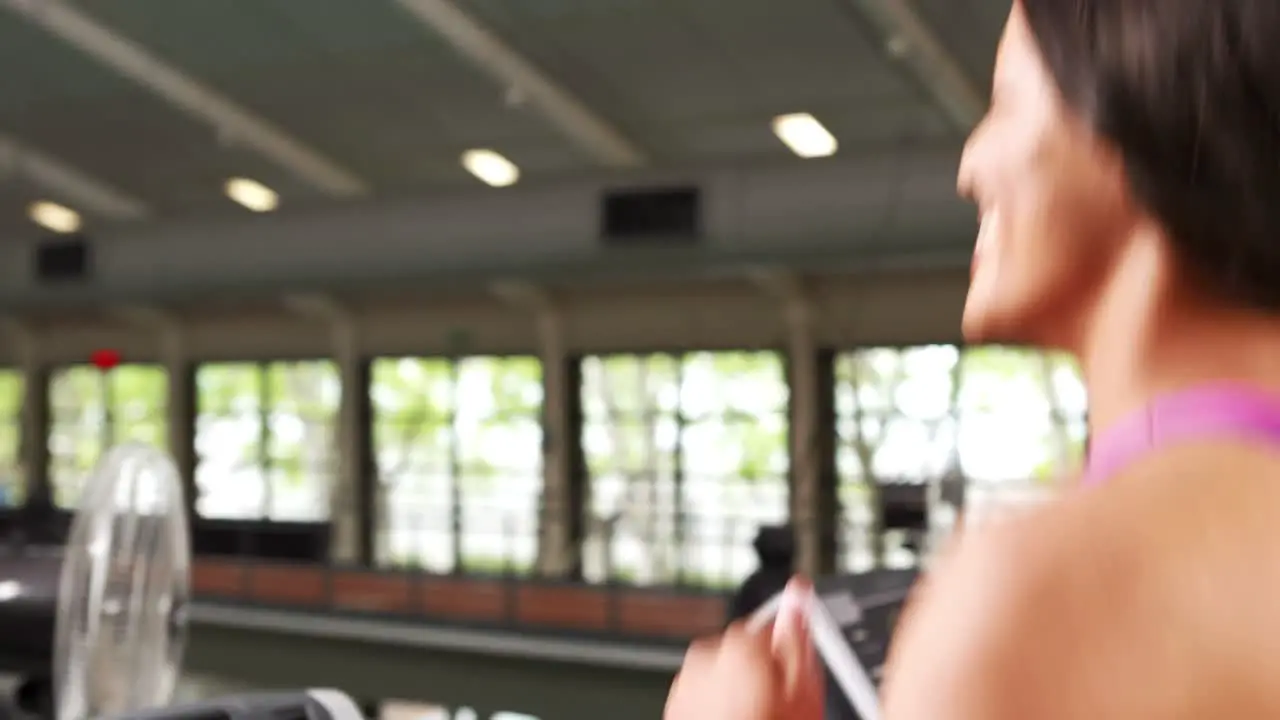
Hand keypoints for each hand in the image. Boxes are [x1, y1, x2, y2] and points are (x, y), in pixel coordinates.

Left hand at [665, 579, 823, 719]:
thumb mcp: (802, 694)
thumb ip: (798, 640)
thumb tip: (799, 596)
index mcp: (739, 646)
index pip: (775, 628)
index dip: (791, 659)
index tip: (797, 683)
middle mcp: (705, 656)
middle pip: (747, 652)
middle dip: (763, 675)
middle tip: (779, 710)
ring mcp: (685, 683)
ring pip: (724, 675)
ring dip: (738, 693)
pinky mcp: (675, 708)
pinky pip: (703, 696)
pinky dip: (717, 708)